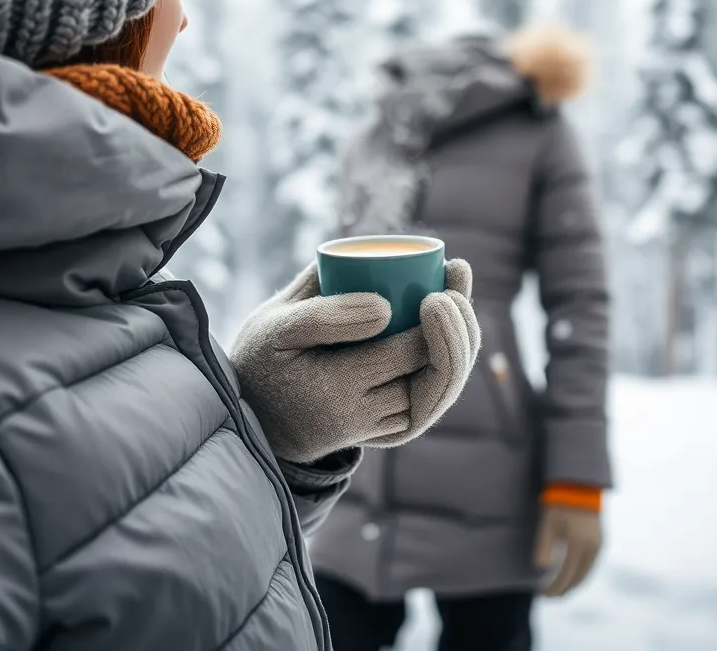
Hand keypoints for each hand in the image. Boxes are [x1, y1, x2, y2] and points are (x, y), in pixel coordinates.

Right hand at [230, 259, 479, 463]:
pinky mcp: (385, 434)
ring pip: (437, 392)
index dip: (436, 323)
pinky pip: (429, 402)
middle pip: (433, 376)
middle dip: (457, 329)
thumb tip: (383, 295)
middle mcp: (362, 416)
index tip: (440, 288)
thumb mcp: (274, 327)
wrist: (255, 418)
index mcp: (334, 387)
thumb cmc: (262, 359)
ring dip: (460, 347)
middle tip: (456, 281)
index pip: (405, 356)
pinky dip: (449, 367)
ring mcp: (377, 429)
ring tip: (459, 297)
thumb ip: (320, 309)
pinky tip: (457, 326)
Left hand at [534, 504, 602, 596]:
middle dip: (563, 590)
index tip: (541, 593)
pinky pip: (591, 565)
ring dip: (572, 584)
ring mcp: (599, 546)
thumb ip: (544, 547)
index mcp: (578, 544)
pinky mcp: (601, 542)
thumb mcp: (548, 524)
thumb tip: (542, 568)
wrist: (579, 485)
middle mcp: (592, 548)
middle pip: (578, 579)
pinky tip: (570, 576)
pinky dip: (580, 574)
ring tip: (558, 589)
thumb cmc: (559, 504)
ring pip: (586, 574)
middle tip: (549, 596)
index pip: (565, 575)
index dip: (554, 587)